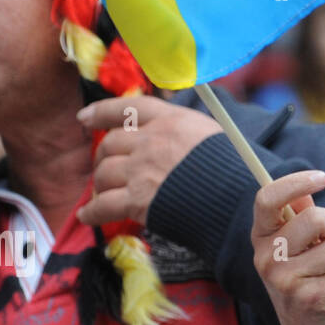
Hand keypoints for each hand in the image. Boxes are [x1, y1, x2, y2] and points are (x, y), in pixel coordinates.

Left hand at [76, 96, 222, 226]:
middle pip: (111, 143)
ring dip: (99, 186)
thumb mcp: (210, 133)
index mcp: (172, 120)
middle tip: (106, 168)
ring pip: (103, 174)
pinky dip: (92, 213)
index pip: (129, 107)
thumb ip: (183, 130)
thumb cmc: (235, 167)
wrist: (240, 197)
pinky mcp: (138, 200)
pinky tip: (88, 216)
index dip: (102, 112)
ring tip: (103, 194)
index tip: (84, 118)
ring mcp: (142, 170)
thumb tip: (168, 131)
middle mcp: (152, 141)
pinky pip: (103, 206)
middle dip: (103, 156)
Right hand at [251, 169, 324, 324]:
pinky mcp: (311, 299)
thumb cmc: (305, 279)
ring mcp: (285, 281)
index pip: (267, 198)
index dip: (296, 182)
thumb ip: (299, 214)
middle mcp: (266, 259)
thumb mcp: (296, 246)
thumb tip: (307, 187)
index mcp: (261, 240)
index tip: (322, 177)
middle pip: (314, 218)